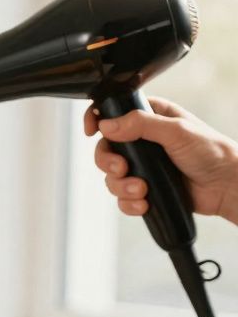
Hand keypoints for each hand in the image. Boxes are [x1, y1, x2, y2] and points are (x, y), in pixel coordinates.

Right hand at [82, 97, 237, 224]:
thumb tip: (108, 125)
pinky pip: (122, 197)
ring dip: (121, 186)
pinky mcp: (145, 188)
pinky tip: (144, 203)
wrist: (227, 186)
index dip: (97, 120)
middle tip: (122, 168)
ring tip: (141, 189)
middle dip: (108, 162)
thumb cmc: (212, 152)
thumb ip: (141, 124)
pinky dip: (129, 202)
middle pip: (105, 149)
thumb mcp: (177, 130)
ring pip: (111, 176)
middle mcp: (142, 141)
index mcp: (150, 117)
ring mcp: (143, 166)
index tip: (92, 131)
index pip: (113, 113)